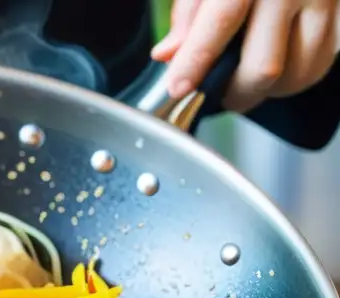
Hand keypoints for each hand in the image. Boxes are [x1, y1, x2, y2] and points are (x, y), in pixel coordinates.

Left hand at [151, 0, 339, 112]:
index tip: (179, 87)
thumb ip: (189, 12)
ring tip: (246, 81)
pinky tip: (277, 66)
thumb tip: (168, 54)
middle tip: (217, 95)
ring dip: (267, 90)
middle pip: (264, 65)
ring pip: (297, 73)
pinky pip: (320, 62)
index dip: (196, 60)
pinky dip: (293, 76)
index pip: (222, 21)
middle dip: (234, 93)